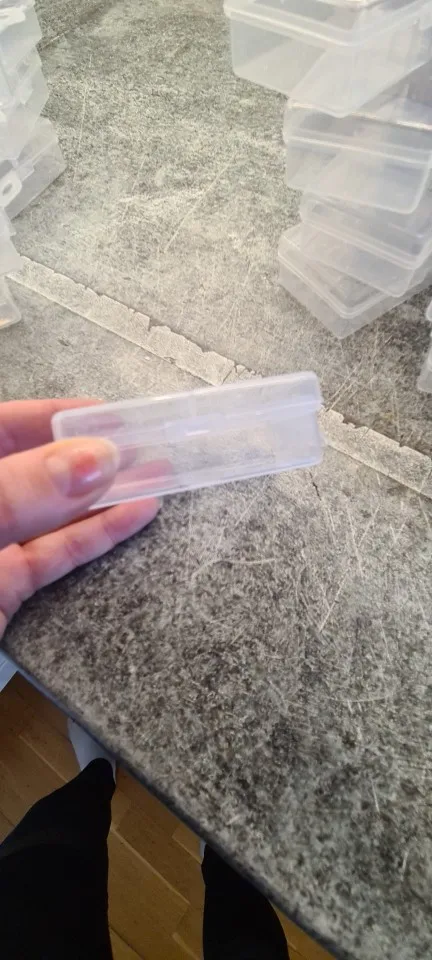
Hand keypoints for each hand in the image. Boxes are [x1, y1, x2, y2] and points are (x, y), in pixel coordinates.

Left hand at [0, 398, 159, 639]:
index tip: (109, 413)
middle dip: (88, 453)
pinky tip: (137, 515)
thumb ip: (19, 494)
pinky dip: (95, 537)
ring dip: (103, 494)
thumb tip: (95, 457)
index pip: (0, 427)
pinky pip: (53, 555)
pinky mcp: (2, 593)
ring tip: (157, 473)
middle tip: (144, 443)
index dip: (52, 415)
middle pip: (33, 467)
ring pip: (50, 513)